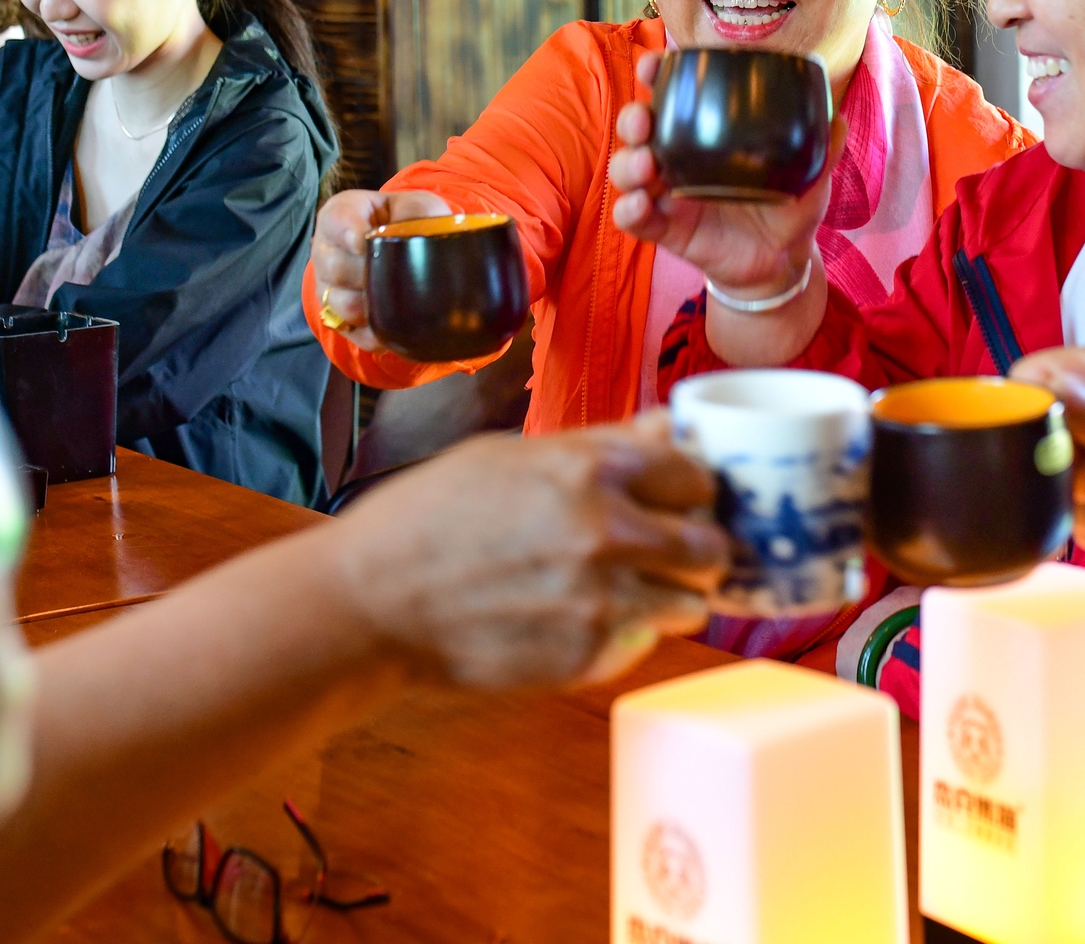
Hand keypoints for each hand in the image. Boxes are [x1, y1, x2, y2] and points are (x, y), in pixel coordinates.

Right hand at [308, 188, 455, 350]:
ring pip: (342, 304)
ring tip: (400, 301)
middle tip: (396, 275)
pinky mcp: (342, 320)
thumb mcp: (417, 207)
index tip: (365, 242)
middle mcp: (327, 252)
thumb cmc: (408, 223)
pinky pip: (355, 334)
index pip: (335, 220)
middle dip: (366, 273)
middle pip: (335, 267)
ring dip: (371, 306)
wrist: (410, 254)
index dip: (349, 233)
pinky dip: (376, 333)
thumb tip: (415, 228)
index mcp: (341, 215)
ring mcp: (331, 288)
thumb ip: (416, 210)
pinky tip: (397, 328)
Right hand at [333, 412, 727, 687]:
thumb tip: (670, 426)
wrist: (372, 601)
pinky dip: (628, 633)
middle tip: (671, 548)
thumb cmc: (432, 516)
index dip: (690, 487)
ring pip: (692, 602)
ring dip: (672, 594)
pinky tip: (584, 617)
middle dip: (697, 545)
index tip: (679, 497)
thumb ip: (603, 444)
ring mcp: (603, 601)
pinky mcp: (589, 657)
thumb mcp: (513, 454)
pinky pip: (644, 644)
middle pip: (711, 545)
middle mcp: (609, 533)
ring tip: (631, 587)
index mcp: (592, 470)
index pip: (697, 475)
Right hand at [605, 49, 836, 298]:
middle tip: (644, 119)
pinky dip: (630, 210)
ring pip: (628, 170)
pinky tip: (640, 205)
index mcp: (706, 135)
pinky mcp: (667, 230)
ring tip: (648, 164)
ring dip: (629, 163)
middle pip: (639, 129)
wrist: (782, 262)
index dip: (655, 75)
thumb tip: (840, 118)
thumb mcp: (809, 176)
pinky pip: (634, 218)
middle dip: (632, 118)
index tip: (654, 63)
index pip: (671, 96)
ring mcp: (669, 195)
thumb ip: (823, 149)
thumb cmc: (788, 208)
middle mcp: (680, 159)